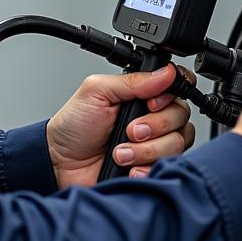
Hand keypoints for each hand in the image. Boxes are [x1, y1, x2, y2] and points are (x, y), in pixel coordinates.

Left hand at [47, 65, 196, 188]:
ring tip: (121, 152)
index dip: (171, 95)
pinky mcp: (152, 165)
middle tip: (130, 130)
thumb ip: (133, 81)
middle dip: (155, 125)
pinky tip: (128, 167)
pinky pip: (168, 165)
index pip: (177, 86)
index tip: (151, 103)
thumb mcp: (97, 92)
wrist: (61, 163)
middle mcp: (153, 116)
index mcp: (142, 93)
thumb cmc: (74, 127)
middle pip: (181, 115)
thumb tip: (166, 72)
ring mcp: (155, 142)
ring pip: (177, 142)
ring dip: (147, 149)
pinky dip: (147, 167)